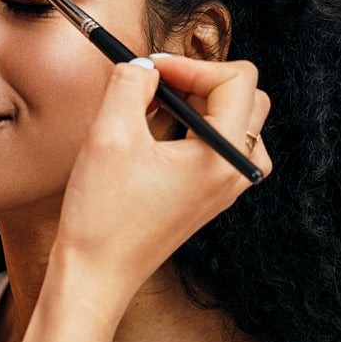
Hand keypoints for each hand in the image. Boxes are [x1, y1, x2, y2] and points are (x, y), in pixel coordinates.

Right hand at [0, 54, 270, 341]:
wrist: (95, 277)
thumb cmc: (103, 216)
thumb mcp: (110, 135)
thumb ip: (131, 83)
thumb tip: (144, 64)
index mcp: (224, 156)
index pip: (237, 79)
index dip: (191, 63)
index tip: (150, 70)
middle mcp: (235, 173)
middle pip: (245, 97)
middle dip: (201, 80)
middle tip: (154, 86)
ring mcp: (224, 188)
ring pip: (235, 121)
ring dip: (200, 104)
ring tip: (156, 112)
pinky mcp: (206, 198)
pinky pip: (218, 147)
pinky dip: (194, 130)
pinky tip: (156, 139)